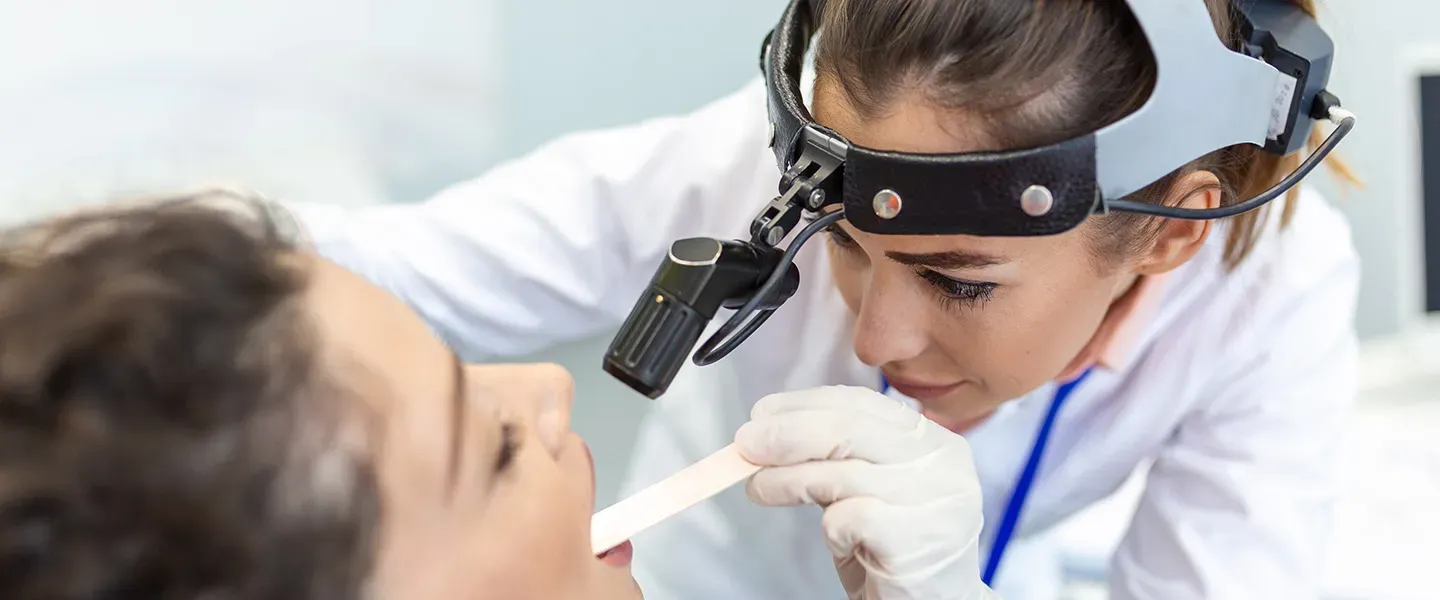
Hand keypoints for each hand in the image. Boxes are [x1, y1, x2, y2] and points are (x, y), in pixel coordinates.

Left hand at [735, 386, 999, 599]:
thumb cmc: (895, 549)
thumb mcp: (866, 490)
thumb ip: (834, 458)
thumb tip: (767, 434)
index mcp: (934, 442)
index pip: (862, 403)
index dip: (804, 404)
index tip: (763, 413)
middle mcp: (942, 465)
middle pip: (850, 428)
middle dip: (787, 433)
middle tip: (746, 445)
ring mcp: (937, 501)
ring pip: (842, 473)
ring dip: (787, 479)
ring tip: (761, 489)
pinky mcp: (920, 539)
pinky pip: (851, 518)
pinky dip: (829, 527)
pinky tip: (835, 539)